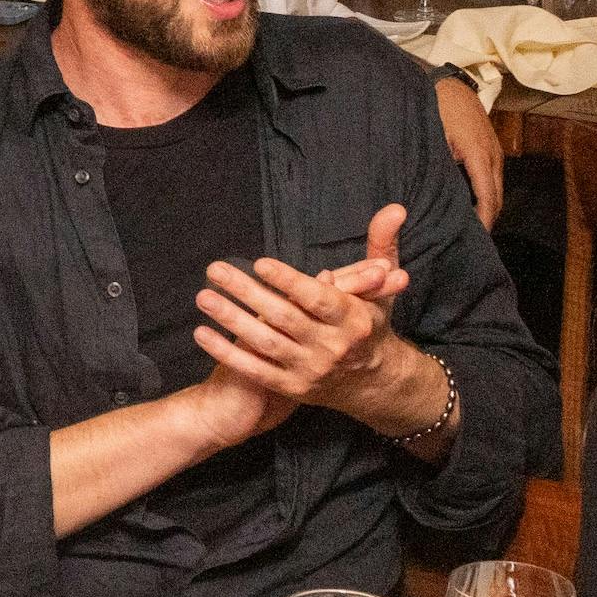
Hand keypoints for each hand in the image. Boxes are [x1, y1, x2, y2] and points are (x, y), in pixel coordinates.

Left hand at [195, 205, 432, 428]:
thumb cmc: (369, 322)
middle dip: (247, 292)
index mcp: (354, 320)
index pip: (318, 299)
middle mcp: (332, 348)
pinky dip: (227, 354)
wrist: (372, 381)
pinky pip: (255, 371)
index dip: (289, 282)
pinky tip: (201, 333)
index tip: (260, 263)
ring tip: (204, 296)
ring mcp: (311, 371)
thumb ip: (381, 245)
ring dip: (231, 320)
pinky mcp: (293, 389)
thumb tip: (394, 208)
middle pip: (284, 318)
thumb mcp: (381, 286)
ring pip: (266, 343)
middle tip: (215, 269)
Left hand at [433, 75, 504, 226]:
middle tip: (470, 240)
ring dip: (488, 207)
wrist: (448, 84)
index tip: (475, 240)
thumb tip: (433, 197)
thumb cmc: (436, 110)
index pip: (488, 198)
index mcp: (479, 155)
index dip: (484, 221)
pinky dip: (486, 194)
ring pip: (496, 189)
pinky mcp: (492, 149)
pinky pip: (492, 178)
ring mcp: (495, 152)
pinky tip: (472, 204)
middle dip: (488, 219)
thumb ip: (437, 169)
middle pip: (497, 198)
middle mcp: (493, 156)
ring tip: (470, 226)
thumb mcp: (432, 140)